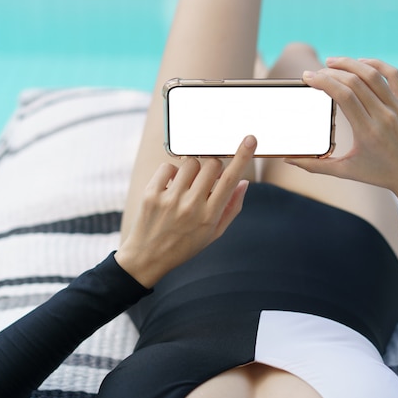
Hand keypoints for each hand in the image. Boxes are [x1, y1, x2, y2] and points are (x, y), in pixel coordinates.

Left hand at [115, 135, 256, 287]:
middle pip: (211, 165)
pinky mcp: (152, 194)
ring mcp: (170, 199)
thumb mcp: (214, 233)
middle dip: (213, 168)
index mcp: (210, 216)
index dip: (242, 157)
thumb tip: (243, 182)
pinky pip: (168, 167)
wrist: (147, 258)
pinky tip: (171, 187)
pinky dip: (172, 172)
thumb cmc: (184, 245)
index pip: (230, 180)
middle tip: (207, 180)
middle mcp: (191, 206)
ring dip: (193, 170)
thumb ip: (231, 207)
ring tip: (187, 186)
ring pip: (190, 164)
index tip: (250, 140)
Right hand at [288, 57, 397, 215]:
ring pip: (373, 74)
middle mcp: (384, 116)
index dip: (323, 81)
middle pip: (355, 81)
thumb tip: (287, 159)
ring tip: (333, 62)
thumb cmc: (378, 175)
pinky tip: (360, 63)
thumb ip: (314, 165)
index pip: (343, 95)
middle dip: (331, 72)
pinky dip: (376, 64)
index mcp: (368, 132)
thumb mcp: (344, 172)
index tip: (308, 77)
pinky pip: (393, 75)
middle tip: (316, 72)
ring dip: (351, 63)